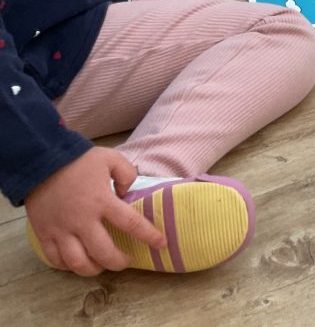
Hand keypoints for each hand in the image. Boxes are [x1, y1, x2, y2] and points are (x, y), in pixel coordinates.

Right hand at [24, 147, 164, 275]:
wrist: (40, 161)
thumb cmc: (78, 160)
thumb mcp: (110, 158)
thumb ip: (127, 173)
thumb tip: (127, 193)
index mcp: (102, 201)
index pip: (131, 224)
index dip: (149, 236)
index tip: (161, 244)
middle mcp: (82, 220)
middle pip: (104, 253)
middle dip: (119, 262)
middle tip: (127, 261)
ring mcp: (61, 230)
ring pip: (78, 263)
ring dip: (93, 269)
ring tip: (102, 266)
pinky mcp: (44, 234)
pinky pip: (55, 259)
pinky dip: (67, 266)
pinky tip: (77, 262)